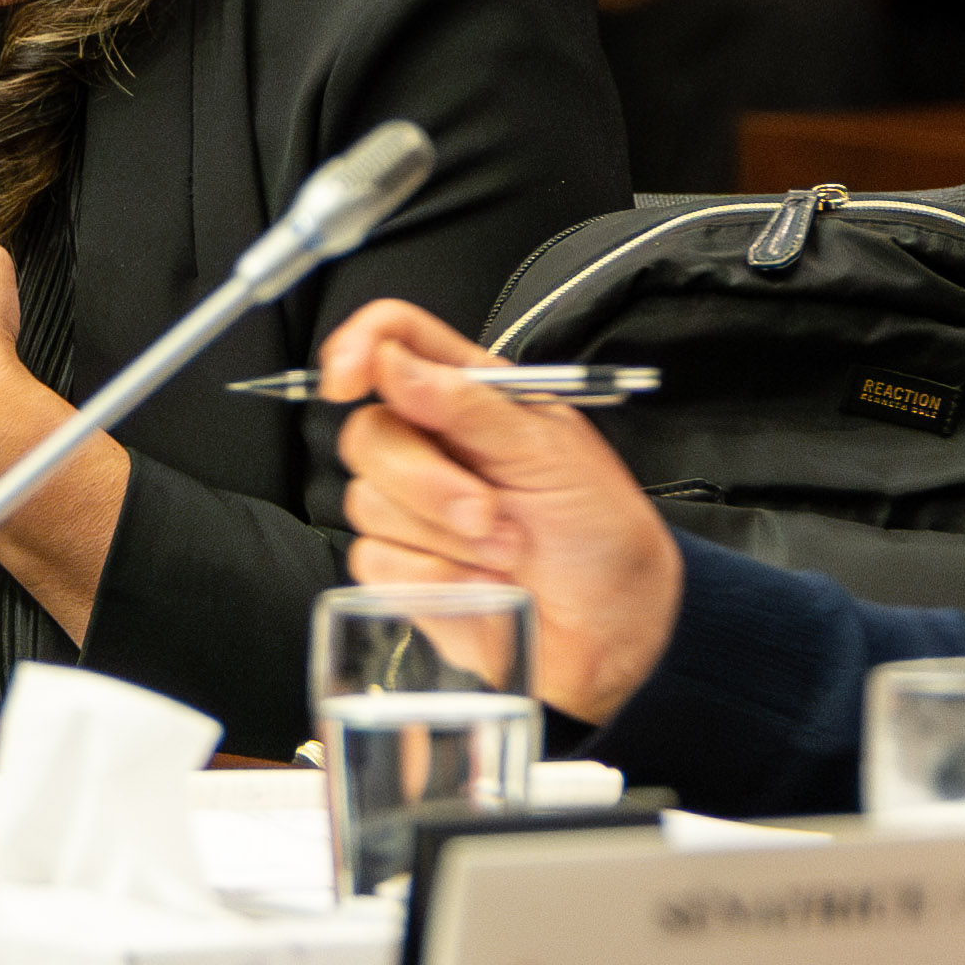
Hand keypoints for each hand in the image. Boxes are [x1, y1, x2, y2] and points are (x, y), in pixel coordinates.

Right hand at [323, 299, 681, 721]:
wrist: (613, 624)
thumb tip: (394, 364)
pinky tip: (480, 581)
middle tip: (488, 510)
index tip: (350, 379)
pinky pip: (374, 560)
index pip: (394, 340)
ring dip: (445, 537)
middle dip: (426, 481)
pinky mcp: (401, 568)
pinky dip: (433, 576)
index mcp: (469, 395)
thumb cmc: (599, 529)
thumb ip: (469, 406)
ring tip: (507, 550)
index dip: (360, 345)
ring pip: (367, 502)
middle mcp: (432, 445)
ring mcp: (411, 509)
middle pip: (367, 433)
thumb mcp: (551, 454)